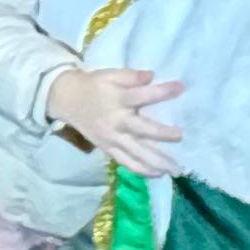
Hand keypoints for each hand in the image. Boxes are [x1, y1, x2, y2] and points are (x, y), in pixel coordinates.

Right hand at [47, 67, 183, 177]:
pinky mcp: (109, 149)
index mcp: (118, 100)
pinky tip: (159, 174)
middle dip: (162, 134)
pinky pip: (127, 163)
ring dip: (158, 162)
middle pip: (143, 130)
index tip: (181, 87)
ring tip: (176, 169)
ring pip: (137, 153)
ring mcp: (113, 139)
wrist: (68, 100)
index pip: (144, 95)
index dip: (163, 91)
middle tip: (180, 136)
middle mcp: (117, 122)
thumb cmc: (94, 86)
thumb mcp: (110, 75)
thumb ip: (131, 76)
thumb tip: (152, 76)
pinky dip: (143, 170)